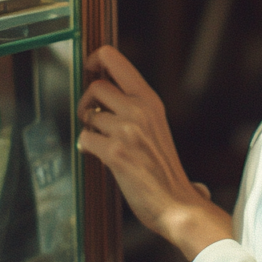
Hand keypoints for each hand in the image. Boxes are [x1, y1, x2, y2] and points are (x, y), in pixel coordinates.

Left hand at [78, 45, 232, 259]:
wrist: (177, 203)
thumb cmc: (163, 167)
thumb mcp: (155, 125)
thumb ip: (134, 105)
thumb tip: (101, 85)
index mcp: (150, 100)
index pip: (113, 58)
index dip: (95, 59)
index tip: (90, 68)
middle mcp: (139, 110)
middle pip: (95, 86)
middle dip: (87, 103)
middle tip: (92, 119)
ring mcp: (127, 130)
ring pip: (88, 115)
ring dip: (89, 128)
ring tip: (101, 141)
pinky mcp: (115, 152)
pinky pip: (84, 139)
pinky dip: (86, 148)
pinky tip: (98, 156)